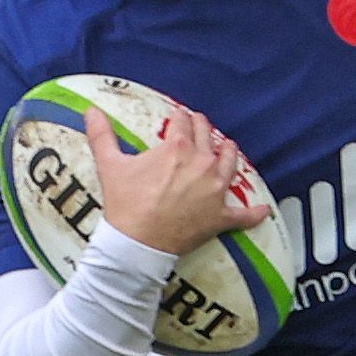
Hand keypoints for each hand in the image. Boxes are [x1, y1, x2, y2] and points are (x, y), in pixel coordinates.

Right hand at [87, 107, 253, 258]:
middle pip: (209, 138)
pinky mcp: (221, 217)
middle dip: (205, 129)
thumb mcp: (110, 165)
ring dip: (230, 153)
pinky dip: (255, 213)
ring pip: (231, 164)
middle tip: (202, 125)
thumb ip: (101, 135)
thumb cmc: (126, 204)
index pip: (184, 123)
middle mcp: (203, 164)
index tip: (180, 115)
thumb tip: (91, 111)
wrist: (137, 244)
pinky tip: (264, 210)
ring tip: (228, 147)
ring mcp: (215, 191)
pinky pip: (244, 215)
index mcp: (179, 148)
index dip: (181, 117)